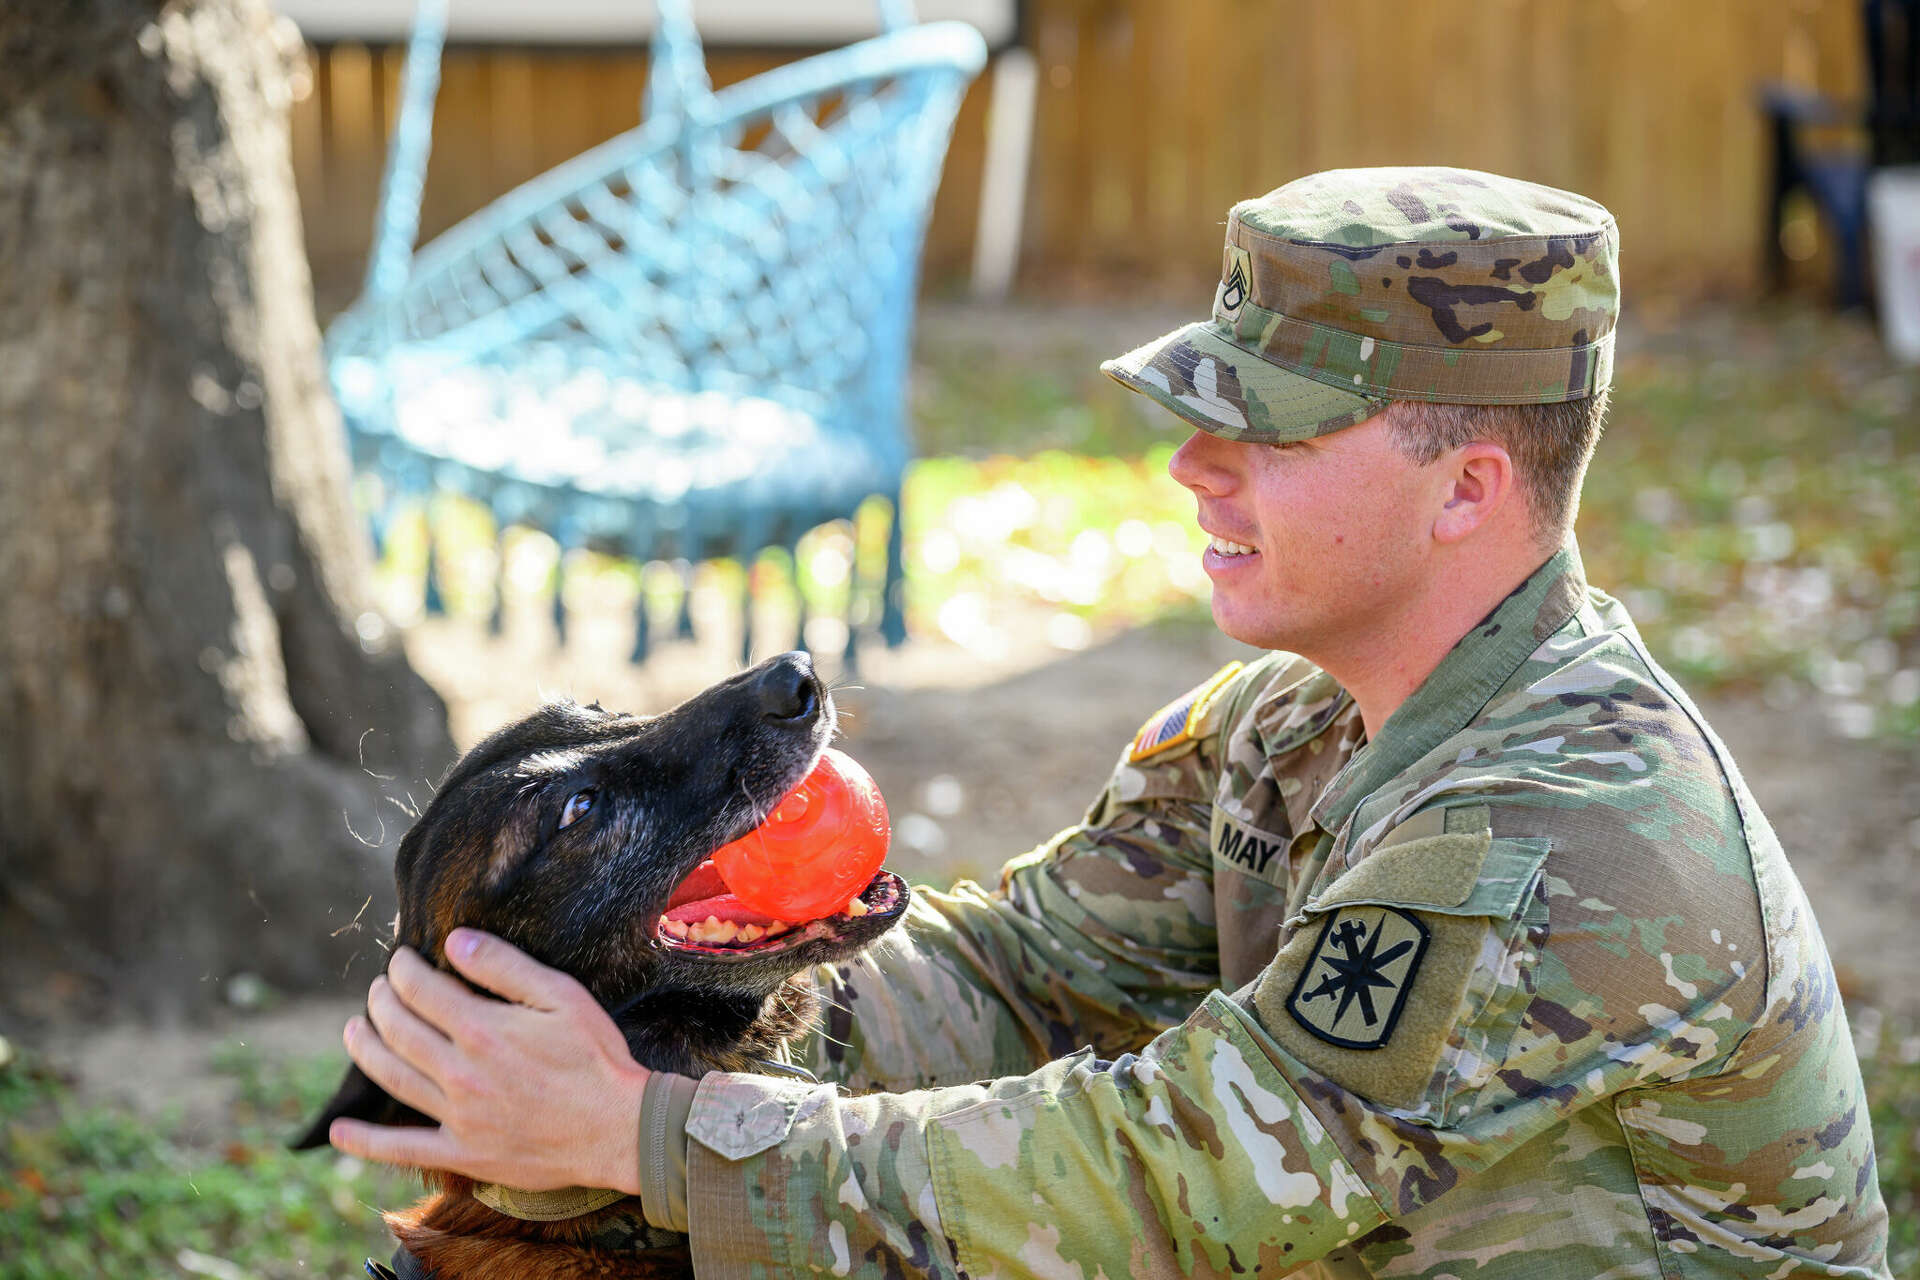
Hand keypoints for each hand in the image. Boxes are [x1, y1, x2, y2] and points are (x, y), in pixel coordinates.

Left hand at [327, 928, 647, 1194]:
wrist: (617, 1128)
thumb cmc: (596, 1057)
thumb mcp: (562, 996)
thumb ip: (505, 967)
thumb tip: (455, 942)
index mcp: (482, 1029)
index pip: (421, 990)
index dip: (403, 970)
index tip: (401, 960)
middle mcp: (460, 1072)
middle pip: (398, 1030)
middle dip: (381, 1001)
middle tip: (379, 988)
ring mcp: (457, 1116)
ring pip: (391, 1078)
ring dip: (364, 1050)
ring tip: (353, 1030)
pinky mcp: (462, 1153)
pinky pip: (402, 1149)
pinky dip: (365, 1143)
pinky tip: (339, 1131)